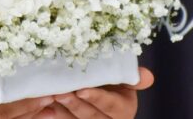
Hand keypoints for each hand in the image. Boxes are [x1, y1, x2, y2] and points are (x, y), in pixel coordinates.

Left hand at [32, 67, 153, 118]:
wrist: (99, 82)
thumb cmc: (112, 78)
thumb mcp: (124, 77)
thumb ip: (133, 78)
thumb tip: (148, 77)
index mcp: (123, 109)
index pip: (110, 105)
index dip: (97, 98)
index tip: (82, 90)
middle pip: (90, 115)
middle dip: (75, 104)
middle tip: (60, 93)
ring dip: (62, 109)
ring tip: (51, 96)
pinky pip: (63, 118)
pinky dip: (53, 111)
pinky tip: (44, 102)